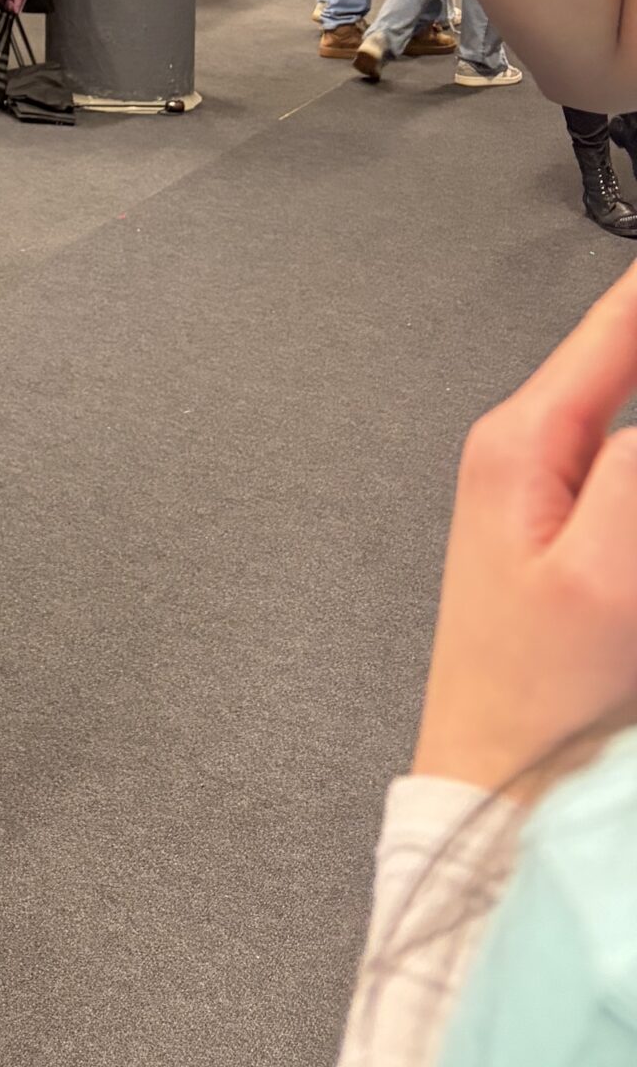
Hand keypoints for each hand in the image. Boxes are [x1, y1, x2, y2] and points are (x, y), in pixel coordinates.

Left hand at [411, 260, 636, 794]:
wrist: (492, 785)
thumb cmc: (533, 698)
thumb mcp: (605, 578)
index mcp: (522, 441)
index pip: (616, 327)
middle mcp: (526, 449)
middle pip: (626, 365)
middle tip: (626, 532)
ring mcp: (547, 490)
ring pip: (628, 424)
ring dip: (634, 395)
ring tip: (621, 563)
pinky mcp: (572, 534)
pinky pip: (624, 471)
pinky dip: (636, 470)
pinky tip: (633, 501)